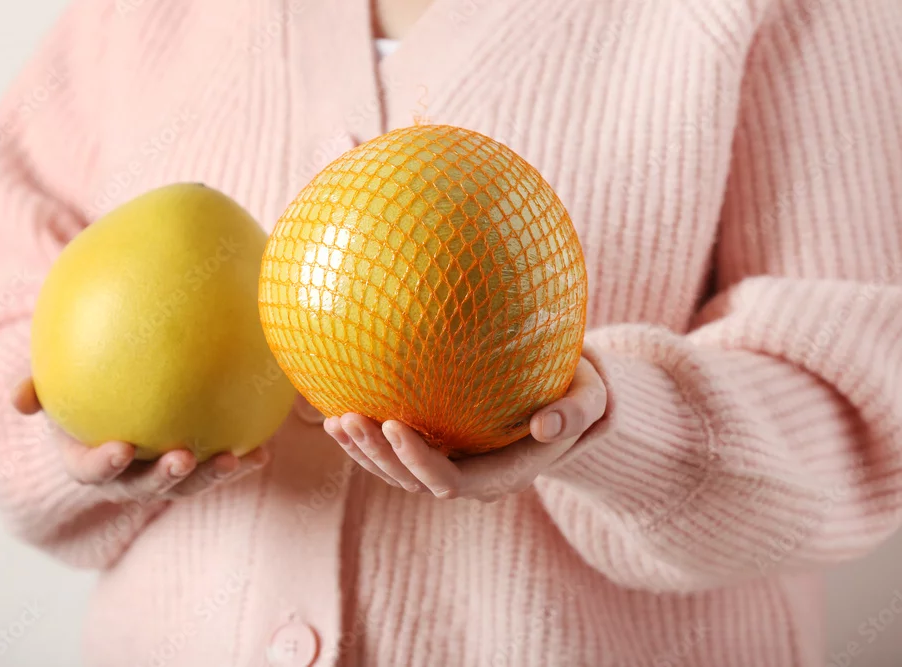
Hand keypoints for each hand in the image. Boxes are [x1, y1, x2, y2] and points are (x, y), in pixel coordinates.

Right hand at [11, 377, 302, 499]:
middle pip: (145, 487)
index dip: (103, 465)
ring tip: (233, 459)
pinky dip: (241, 463)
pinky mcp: (194, 467)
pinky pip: (218, 467)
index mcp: (87, 459)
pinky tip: (264, 451)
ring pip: (187, 485)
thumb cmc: (77, 384)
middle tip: (183, 459)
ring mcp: (162, 475)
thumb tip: (16, 400)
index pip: (90, 470)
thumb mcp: (53, 381)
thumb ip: (37, 385)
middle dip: (165, 478)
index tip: (120, 448)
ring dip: (209, 476)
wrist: (111, 398)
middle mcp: (126, 476)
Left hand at [323, 355, 606, 501]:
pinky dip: (367, 439)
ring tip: (334, 420)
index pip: (450, 481)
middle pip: (413, 481)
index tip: (393, 423)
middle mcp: (470, 479)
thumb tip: (546, 425)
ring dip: (363, 451)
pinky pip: (395, 453)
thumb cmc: (580, 396)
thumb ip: (577, 412)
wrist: (567, 403)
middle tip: (348, 418)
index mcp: (503, 474)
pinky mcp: (437, 450)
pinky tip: (337, 412)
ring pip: (397, 473)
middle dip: (377, 455)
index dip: (417, 460)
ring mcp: (450, 467)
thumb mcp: (593, 400)